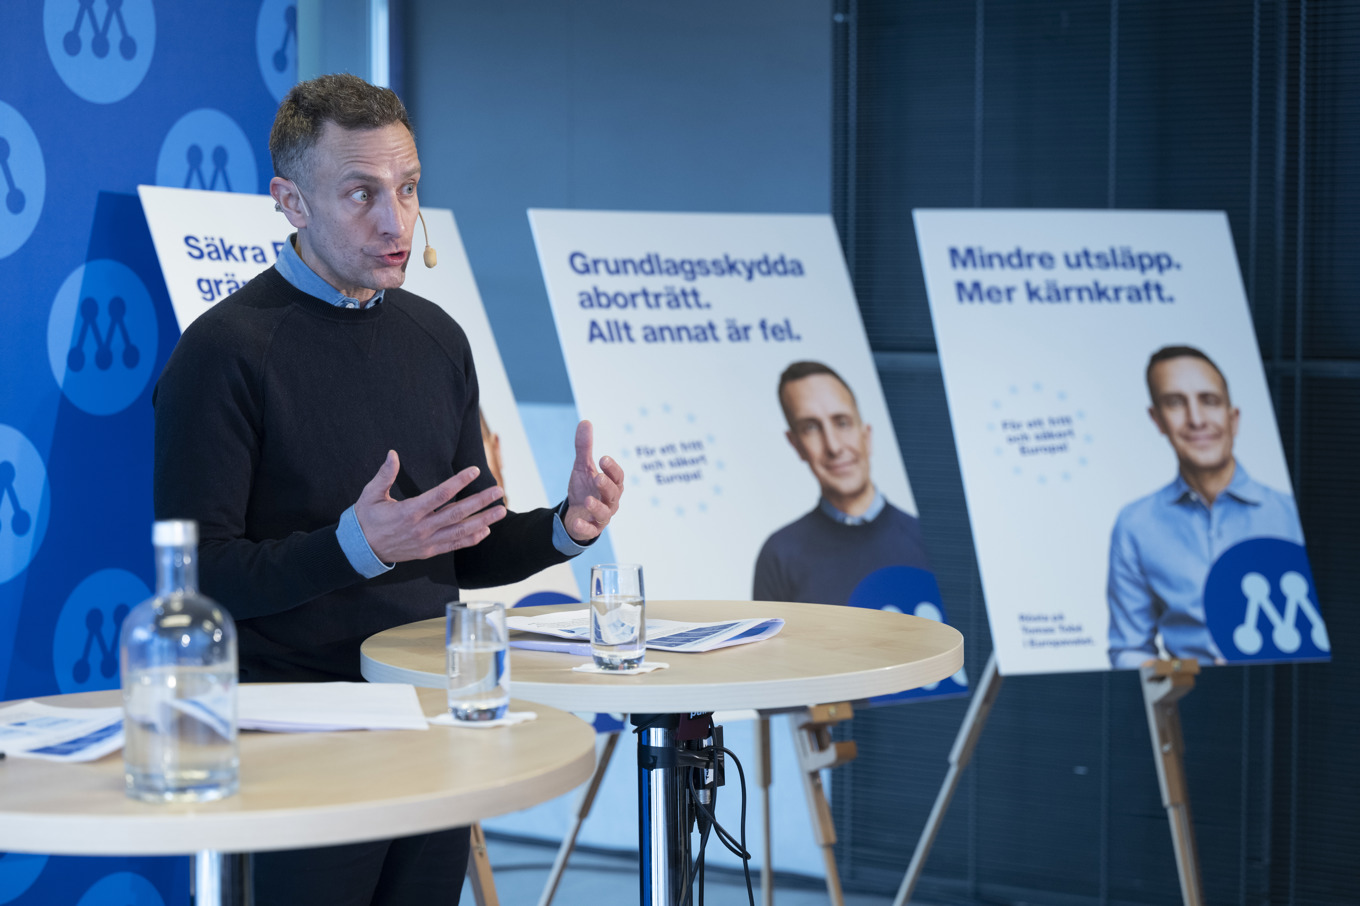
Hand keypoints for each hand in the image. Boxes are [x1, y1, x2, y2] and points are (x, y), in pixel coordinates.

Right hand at [354, 451, 506, 562]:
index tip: (475, 471)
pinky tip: (486, 530)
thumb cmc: (366, 518)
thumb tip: (392, 454)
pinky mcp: (428, 552)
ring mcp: (426, 542)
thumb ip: (384, 475)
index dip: (460, 482)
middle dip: (480, 501)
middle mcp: (421, 528)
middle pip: (457, 513)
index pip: (441, 495)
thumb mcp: (370, 494)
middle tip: (499, 491)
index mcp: (409, 511)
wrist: (360, 550)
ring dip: (483, 521)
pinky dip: (471, 539)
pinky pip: (454, 546)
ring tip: (501, 511)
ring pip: (460, 531)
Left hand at [563, 420, 623, 542]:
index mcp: (611, 486)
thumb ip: (584, 448)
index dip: (612, 468)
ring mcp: (601, 517)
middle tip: (598, 477)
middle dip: (607, 486)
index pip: (618, 477)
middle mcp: (610, 502)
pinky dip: (584, 526)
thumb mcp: (582, 467)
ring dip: (597, 507)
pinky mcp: (590, 530)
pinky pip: (590, 531)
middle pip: (613, 494)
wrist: (575, 513)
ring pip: (604, 514)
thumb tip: (585, 421)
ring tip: (588, 499)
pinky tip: (576, 520)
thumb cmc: (585, 489)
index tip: (603, 458)